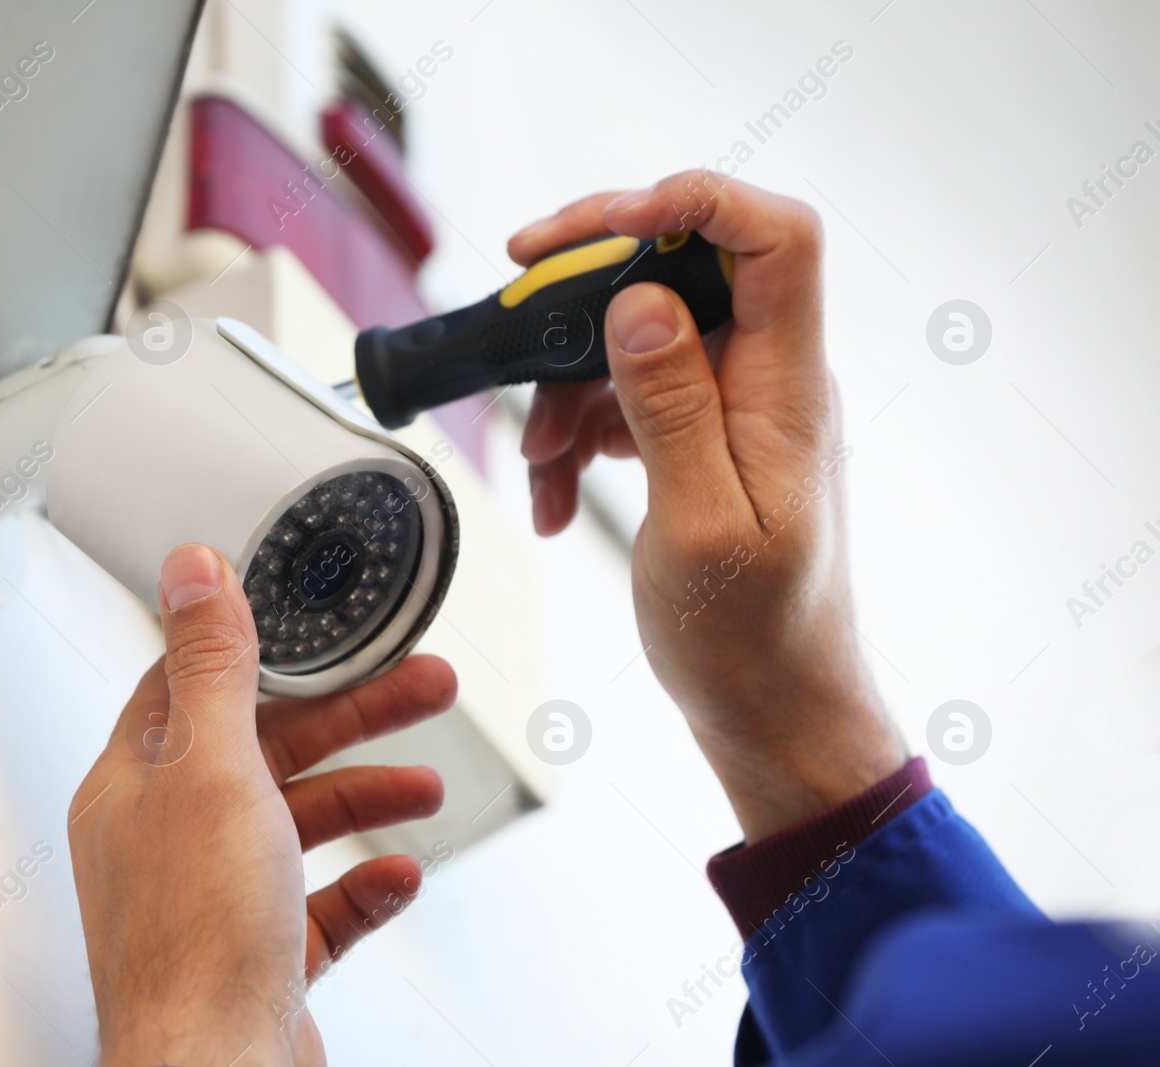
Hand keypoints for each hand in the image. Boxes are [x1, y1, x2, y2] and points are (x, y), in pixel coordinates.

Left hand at [68, 543, 456, 1066]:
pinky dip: (363, 884)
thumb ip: (211, 667)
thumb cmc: (196, 942)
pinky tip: (396, 874)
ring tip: (426, 786)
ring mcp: (213, 901)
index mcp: (138, 785)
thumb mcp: (211, 771)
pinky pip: (320, 905)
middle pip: (267, 749)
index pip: (195, 687)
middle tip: (422, 685)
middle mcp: (168, 838)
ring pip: (299, 824)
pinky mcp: (257, 957)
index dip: (262, 650)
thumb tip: (191, 569)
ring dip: (367, 796)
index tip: (319, 627)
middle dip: (352, 717)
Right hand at [509, 173, 904, 839]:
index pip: (774, 238)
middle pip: (682, 268)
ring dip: (567, 385)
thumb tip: (638, 303)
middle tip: (514, 298)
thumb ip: (671, 408)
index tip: (596, 225)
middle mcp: (767, 379)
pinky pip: (627, 396)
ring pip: (637, 336)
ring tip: (538, 463)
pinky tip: (552, 494)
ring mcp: (734, 406)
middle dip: (587, 287)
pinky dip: (578, 434)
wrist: (771, 709)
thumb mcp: (700, 527)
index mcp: (787, 388)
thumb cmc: (751, 639)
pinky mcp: (701, 436)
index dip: (690, 202)